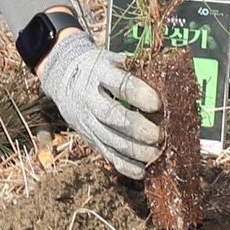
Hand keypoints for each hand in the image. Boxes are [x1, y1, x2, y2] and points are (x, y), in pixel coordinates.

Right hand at [39, 30, 163, 179]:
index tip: (157, 103)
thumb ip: (134, 68)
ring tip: (156, 153)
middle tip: (158, 134)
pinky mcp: (88, 137)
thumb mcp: (110, 59)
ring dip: (134, 150)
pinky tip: (142, 171)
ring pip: (109, 139)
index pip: (117, 83)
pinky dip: (124, 165)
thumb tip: (166, 80)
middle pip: (110, 115)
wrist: (62, 76)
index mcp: (97, 73)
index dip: (137, 93)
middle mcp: (88, 97)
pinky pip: (106, 154)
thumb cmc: (97, 67)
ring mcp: (86, 120)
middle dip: (136, 128)